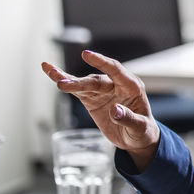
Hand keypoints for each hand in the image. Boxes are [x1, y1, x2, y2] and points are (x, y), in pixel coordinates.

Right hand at [41, 50, 160, 166]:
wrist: (136, 138)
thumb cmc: (142, 131)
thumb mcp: (140, 128)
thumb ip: (129, 118)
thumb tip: (116, 110)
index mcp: (131, 87)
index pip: (116, 70)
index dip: (101, 62)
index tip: (87, 55)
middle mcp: (116, 85)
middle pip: (95, 80)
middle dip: (79, 82)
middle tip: (63, 83)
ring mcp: (103, 91)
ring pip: (83, 83)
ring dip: (67, 79)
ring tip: (51, 72)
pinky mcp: (92, 99)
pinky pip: (77, 90)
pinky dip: (65, 83)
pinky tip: (52, 73)